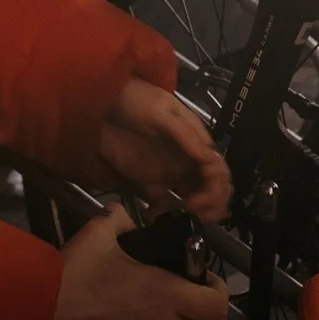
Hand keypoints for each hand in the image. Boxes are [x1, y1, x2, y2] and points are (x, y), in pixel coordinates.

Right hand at [36, 206, 228, 319]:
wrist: (31, 318)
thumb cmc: (71, 274)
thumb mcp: (99, 232)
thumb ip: (122, 219)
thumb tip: (127, 217)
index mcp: (168, 297)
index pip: (220, 304)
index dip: (217, 290)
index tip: (201, 279)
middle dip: (208, 318)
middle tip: (188, 301)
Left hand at [97, 79, 231, 220]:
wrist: (100, 103)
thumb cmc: (135, 100)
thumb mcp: (161, 111)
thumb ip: (185, 134)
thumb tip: (209, 159)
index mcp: (195, 140)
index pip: (218, 169)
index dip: (215, 188)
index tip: (195, 201)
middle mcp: (187, 159)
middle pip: (212, 186)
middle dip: (212, 203)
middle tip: (196, 214)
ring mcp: (168, 171)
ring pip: (194, 196)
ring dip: (197, 212)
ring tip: (184, 219)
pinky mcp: (148, 181)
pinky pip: (164, 203)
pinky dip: (164, 214)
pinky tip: (153, 217)